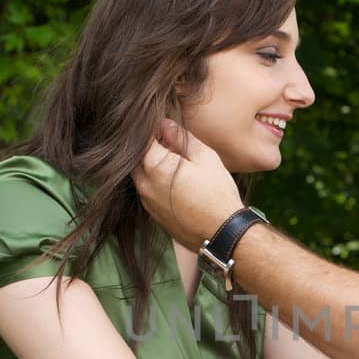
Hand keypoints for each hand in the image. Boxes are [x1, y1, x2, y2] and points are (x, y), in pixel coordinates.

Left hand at [132, 119, 243, 250]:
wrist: (222, 234)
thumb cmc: (217, 194)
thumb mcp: (205, 157)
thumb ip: (181, 138)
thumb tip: (164, 124)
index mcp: (155, 166)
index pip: (143, 138)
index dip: (153, 128)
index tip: (164, 125)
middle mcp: (144, 185)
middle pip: (136, 157)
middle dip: (149, 147)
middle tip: (169, 143)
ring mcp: (146, 202)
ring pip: (139, 174)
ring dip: (150, 165)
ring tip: (173, 163)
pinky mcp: (153, 214)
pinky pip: (146, 191)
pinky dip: (154, 182)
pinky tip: (174, 182)